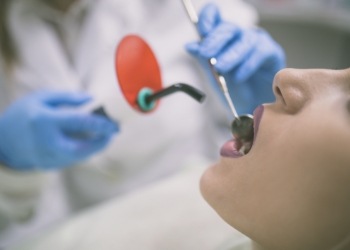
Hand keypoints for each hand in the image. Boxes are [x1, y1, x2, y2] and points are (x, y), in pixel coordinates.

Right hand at [0, 91, 118, 170]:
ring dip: (96, 147)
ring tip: (105, 135)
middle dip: (102, 141)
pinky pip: (73, 159)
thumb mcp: (42, 98)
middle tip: (114, 132)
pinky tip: (91, 141)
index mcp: (44, 121)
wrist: (3, 140)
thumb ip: (68, 98)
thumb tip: (93, 101)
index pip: (79, 122)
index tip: (114, 123)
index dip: (101, 123)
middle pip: (83, 148)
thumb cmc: (23, 113)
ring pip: (81, 156)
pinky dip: (85, 151)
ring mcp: (47, 157)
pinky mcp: (49, 166)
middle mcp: (47, 142)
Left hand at [186, 3, 285, 113]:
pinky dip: (247, 65)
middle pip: (228, 28)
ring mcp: (256, 42)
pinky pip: (259, 52)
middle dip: (215, 40)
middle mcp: (239, 36)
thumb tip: (189, 45)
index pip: (214, 16)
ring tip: (220, 68)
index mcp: (222, 38)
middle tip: (206, 54)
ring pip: (244, 40)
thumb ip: (203, 59)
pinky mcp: (272, 52)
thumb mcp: (213, 75)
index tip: (201, 30)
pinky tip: (239, 77)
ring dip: (230, 54)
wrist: (251, 108)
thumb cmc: (234, 89)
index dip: (207, 19)